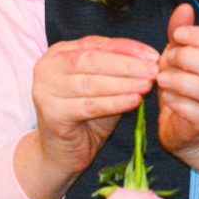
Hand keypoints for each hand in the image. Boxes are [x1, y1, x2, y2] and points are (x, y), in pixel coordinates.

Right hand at [17, 36, 158, 198]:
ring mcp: (45, 90)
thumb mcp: (104, 87)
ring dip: (123, 83)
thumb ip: (118, 69)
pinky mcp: (51, 113)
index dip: (127, 49)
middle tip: (153, 70)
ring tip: (147, 85)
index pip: (97, 44)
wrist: (63, 154)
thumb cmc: (87, 116)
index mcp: (59, 53)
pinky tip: (134, 101)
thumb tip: (150, 58)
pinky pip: (89, 106)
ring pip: (91, 83)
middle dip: (127, 65)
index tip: (153, 56)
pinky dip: (114, 102)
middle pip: (92, 60)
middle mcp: (47, 68)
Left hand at [157, 4, 198, 174]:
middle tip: (168, 59)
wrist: (182, 123)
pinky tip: (168, 98)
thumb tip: (185, 7)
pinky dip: (180, 103)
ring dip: (182, 82)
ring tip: (162, 80)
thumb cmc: (180, 82)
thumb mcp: (176, 52)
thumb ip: (180, 30)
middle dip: (190, 59)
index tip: (178, 35)